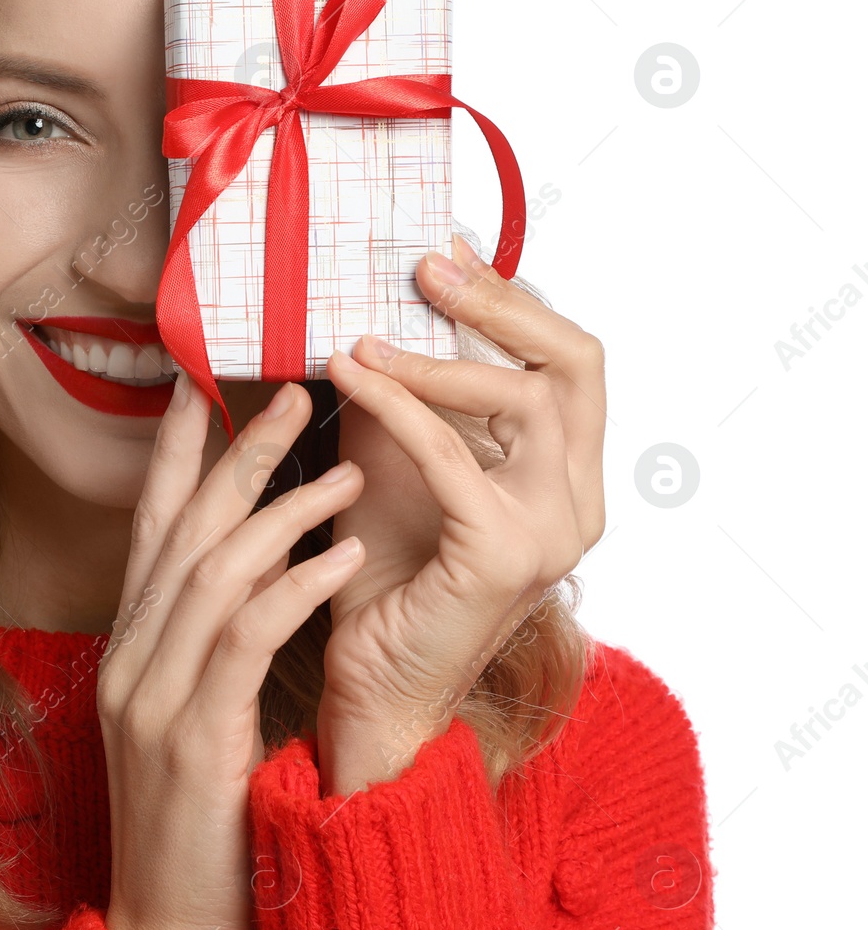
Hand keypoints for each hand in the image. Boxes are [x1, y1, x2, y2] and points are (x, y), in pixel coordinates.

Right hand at [99, 366, 364, 929]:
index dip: (178, 451)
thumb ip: (215, 635)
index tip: (209, 386)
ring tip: (350, 474)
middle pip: (183, 529)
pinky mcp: (190, 738)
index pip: (151, 526)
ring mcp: (152, 696)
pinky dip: (295, 585)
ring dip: (285, 511)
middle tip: (295, 394)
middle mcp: (131, 656)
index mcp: (131, 647)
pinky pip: (247, 637)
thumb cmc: (195, 821)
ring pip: (214, 569)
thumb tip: (268, 554)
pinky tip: (344, 555)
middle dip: (238, 454)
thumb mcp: (194, 712)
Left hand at [314, 233, 605, 796]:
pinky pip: (451, 453)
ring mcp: (554, 529)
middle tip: (427, 265)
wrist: (373, 680)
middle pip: (577, 361)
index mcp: (567, 470)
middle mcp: (580, 497)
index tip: (445, 249)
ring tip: (362, 331)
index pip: (568, 357)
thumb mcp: (393, 455)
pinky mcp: (503, 553)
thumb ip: (403, 389)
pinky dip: (398, 403)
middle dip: (502, 301)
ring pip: (524, 397)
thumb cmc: (383, 567)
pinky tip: (350, 375)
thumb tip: (374, 301)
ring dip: (436, 353)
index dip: (512, 296)